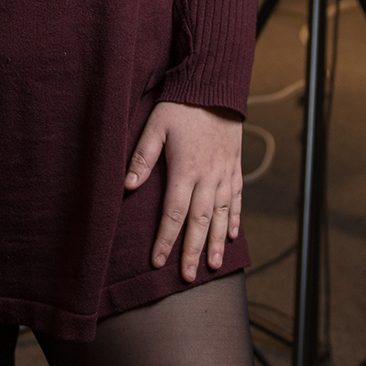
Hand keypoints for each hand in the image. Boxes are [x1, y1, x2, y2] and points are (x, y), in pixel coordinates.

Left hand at [125, 101, 242, 281]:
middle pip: (200, 221)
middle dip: (192, 251)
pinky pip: (237, 198)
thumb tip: (128, 185)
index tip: (157, 261)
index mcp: (186, 170)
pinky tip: (233, 235)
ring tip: (212, 266)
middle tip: (188, 277)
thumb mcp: (156, 126)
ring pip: (222, 215)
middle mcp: (208, 177)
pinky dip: (236, 218)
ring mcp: (225, 173)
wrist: (216, 88)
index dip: (165, 240)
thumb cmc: (181, 107)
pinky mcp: (235, 167)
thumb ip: (142, 157)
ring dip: (216, 242)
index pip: (174, 213)